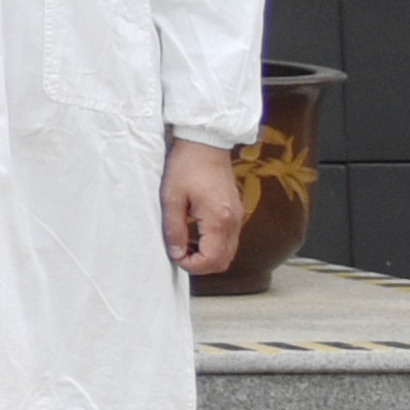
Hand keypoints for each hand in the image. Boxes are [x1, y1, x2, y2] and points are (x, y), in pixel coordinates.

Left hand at [165, 135, 246, 280]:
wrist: (205, 143)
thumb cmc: (186, 166)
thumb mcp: (171, 198)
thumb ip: (174, 229)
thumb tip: (176, 253)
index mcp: (219, 220)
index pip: (212, 260)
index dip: (192, 266)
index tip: (175, 257)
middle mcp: (234, 222)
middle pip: (224, 261)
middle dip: (201, 265)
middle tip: (179, 254)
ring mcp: (238, 217)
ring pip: (228, 252)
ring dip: (208, 256)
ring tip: (184, 244)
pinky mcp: (235, 212)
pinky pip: (229, 239)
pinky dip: (214, 245)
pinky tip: (195, 235)